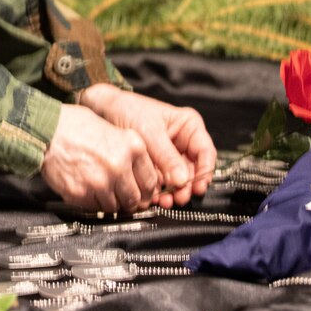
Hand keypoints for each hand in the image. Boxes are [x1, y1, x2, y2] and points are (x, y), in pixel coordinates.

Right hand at [40, 103, 159, 214]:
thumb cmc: (75, 125)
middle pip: (135, 199)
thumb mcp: (112, 129)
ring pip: (115, 207)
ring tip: (100, 190)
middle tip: (122, 197)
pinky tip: (86, 188)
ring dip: (110, 202)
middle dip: (129, 201)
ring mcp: (101, 181)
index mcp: (132, 147)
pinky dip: (92, 203)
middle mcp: (120, 166)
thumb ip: (128, 152)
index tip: (141, 193)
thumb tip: (138, 177)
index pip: (151, 182)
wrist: (47, 128)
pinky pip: (94, 208)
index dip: (146, 191)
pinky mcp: (81, 193)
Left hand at [78, 84, 216, 207]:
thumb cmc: (129, 110)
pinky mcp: (158, 167)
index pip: (206, 152)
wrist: (104, 111)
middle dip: (188, 186)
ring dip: (175, 192)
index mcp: (189, 127)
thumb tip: (182, 180)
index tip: (198, 186)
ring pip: (180, 179)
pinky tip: (156, 197)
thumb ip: (167, 156)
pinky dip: (162, 191)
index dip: (205, 171)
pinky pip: (165, 182)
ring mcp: (171, 156)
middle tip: (180, 197)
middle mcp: (183, 142)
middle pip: (194, 170)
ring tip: (166, 200)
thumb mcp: (150, 131)